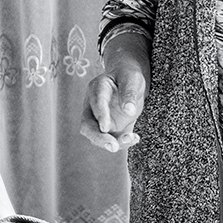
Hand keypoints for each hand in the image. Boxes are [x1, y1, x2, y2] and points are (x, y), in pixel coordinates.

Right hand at [80, 38, 148, 152]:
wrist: (127, 82)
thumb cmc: (127, 76)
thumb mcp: (132, 78)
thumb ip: (129, 92)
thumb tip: (129, 110)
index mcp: (97, 88)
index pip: (96, 102)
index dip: (100, 115)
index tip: (105, 127)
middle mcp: (93, 106)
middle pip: (87, 126)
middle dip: (98, 138)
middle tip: (112, 146)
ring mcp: (99, 119)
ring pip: (98, 136)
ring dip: (112, 143)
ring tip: (131, 138)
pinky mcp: (109, 128)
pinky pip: (112, 139)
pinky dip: (121, 142)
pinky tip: (134, 138)